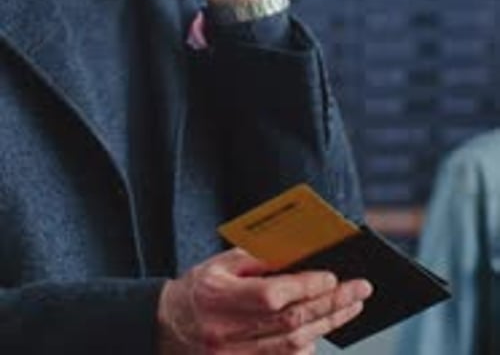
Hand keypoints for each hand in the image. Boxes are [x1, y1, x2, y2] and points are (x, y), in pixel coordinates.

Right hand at [157, 248, 372, 353]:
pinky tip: (323, 330)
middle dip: (330, 306)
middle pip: (290, 324)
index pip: (272, 296)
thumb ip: (259, 260)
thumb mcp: (221, 265)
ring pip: (292, 348)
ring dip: (326, 327)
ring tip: (350, 307)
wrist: (164, 328)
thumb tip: (302, 255)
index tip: (334, 276)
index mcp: (218, 298)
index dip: (306, 287)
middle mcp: (225, 333)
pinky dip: (307, 348)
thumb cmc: (198, 288)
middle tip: (360, 290)